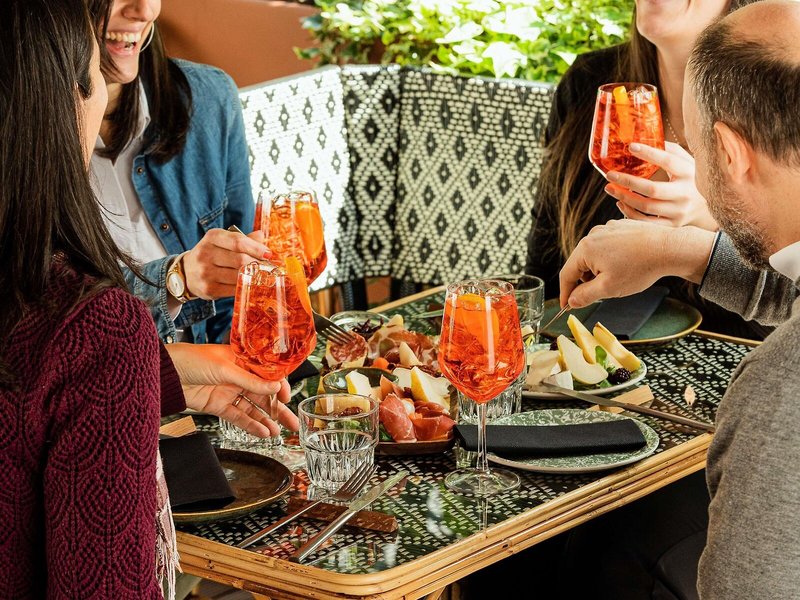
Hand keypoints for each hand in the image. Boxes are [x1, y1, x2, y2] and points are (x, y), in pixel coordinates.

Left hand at [165, 343, 298, 437]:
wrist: (166, 373)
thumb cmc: (193, 359)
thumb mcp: (225, 368)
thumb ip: (250, 381)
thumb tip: (275, 388)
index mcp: (242, 361)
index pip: (267, 375)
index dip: (279, 387)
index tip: (286, 398)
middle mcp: (238, 377)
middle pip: (263, 395)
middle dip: (278, 409)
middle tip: (293, 423)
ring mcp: (228, 392)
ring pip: (252, 409)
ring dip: (266, 420)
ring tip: (278, 433)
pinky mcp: (218, 406)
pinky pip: (238, 417)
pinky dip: (250, 425)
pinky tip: (262, 432)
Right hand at [181, 229, 268, 299]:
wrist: (186, 273)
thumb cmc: (211, 254)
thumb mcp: (222, 241)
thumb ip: (242, 239)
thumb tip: (262, 236)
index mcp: (212, 237)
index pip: (238, 242)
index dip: (256, 248)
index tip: (269, 254)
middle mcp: (206, 254)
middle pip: (240, 260)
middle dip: (257, 264)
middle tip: (267, 267)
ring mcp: (206, 273)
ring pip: (238, 275)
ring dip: (253, 276)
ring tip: (260, 274)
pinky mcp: (209, 289)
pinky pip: (234, 289)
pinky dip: (245, 286)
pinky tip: (249, 283)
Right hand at [558, 220, 716, 308]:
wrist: (669, 248)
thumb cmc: (639, 268)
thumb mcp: (608, 288)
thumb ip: (585, 295)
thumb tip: (572, 300)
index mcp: (585, 249)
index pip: (567, 274)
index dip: (565, 293)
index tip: (567, 306)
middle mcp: (593, 235)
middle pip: (580, 263)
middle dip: (584, 281)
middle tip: (596, 296)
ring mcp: (607, 228)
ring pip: (594, 254)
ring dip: (598, 270)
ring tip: (615, 280)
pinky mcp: (620, 227)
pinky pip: (608, 246)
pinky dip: (609, 259)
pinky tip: (625, 266)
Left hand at [605, 142, 718, 230]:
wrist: (708, 209)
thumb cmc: (692, 180)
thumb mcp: (688, 163)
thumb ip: (671, 151)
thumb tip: (646, 137)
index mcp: (689, 173)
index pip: (668, 161)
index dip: (649, 153)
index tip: (631, 146)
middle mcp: (685, 193)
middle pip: (652, 189)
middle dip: (628, 181)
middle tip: (610, 174)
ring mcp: (679, 211)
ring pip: (646, 207)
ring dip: (624, 197)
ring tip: (610, 188)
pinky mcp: (672, 225)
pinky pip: (646, 222)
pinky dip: (630, 213)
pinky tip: (621, 202)